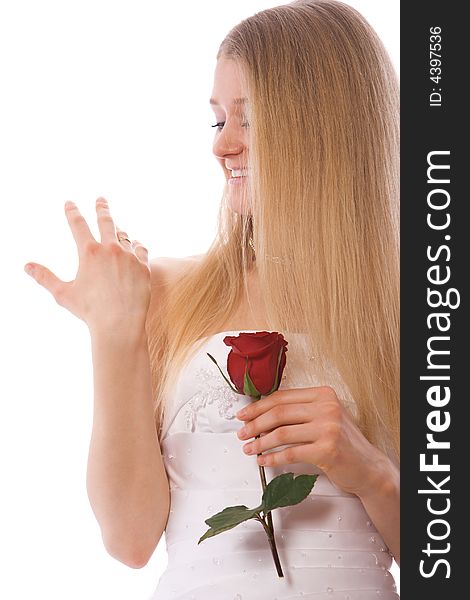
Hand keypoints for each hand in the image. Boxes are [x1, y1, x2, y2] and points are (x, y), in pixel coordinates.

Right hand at [24, 197, 151, 332]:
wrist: (120, 324)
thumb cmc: (89, 311)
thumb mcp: (63, 293)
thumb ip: (45, 277)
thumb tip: (27, 266)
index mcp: (89, 252)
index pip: (78, 224)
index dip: (72, 211)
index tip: (70, 203)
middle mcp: (111, 249)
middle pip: (106, 221)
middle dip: (102, 208)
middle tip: (101, 199)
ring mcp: (130, 257)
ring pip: (124, 236)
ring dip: (119, 232)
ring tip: (117, 229)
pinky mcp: (144, 266)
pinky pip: (141, 249)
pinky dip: (136, 246)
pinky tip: (135, 245)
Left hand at [236, 385, 391, 497]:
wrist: (369, 467)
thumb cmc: (343, 443)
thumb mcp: (325, 417)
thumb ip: (300, 411)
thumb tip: (262, 414)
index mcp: (323, 394)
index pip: (282, 397)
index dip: (258, 406)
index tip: (243, 415)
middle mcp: (327, 407)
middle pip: (279, 412)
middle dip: (254, 424)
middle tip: (242, 433)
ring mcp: (328, 428)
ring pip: (281, 433)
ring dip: (260, 442)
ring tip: (249, 448)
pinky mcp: (327, 450)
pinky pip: (290, 453)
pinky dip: (272, 458)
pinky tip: (263, 460)